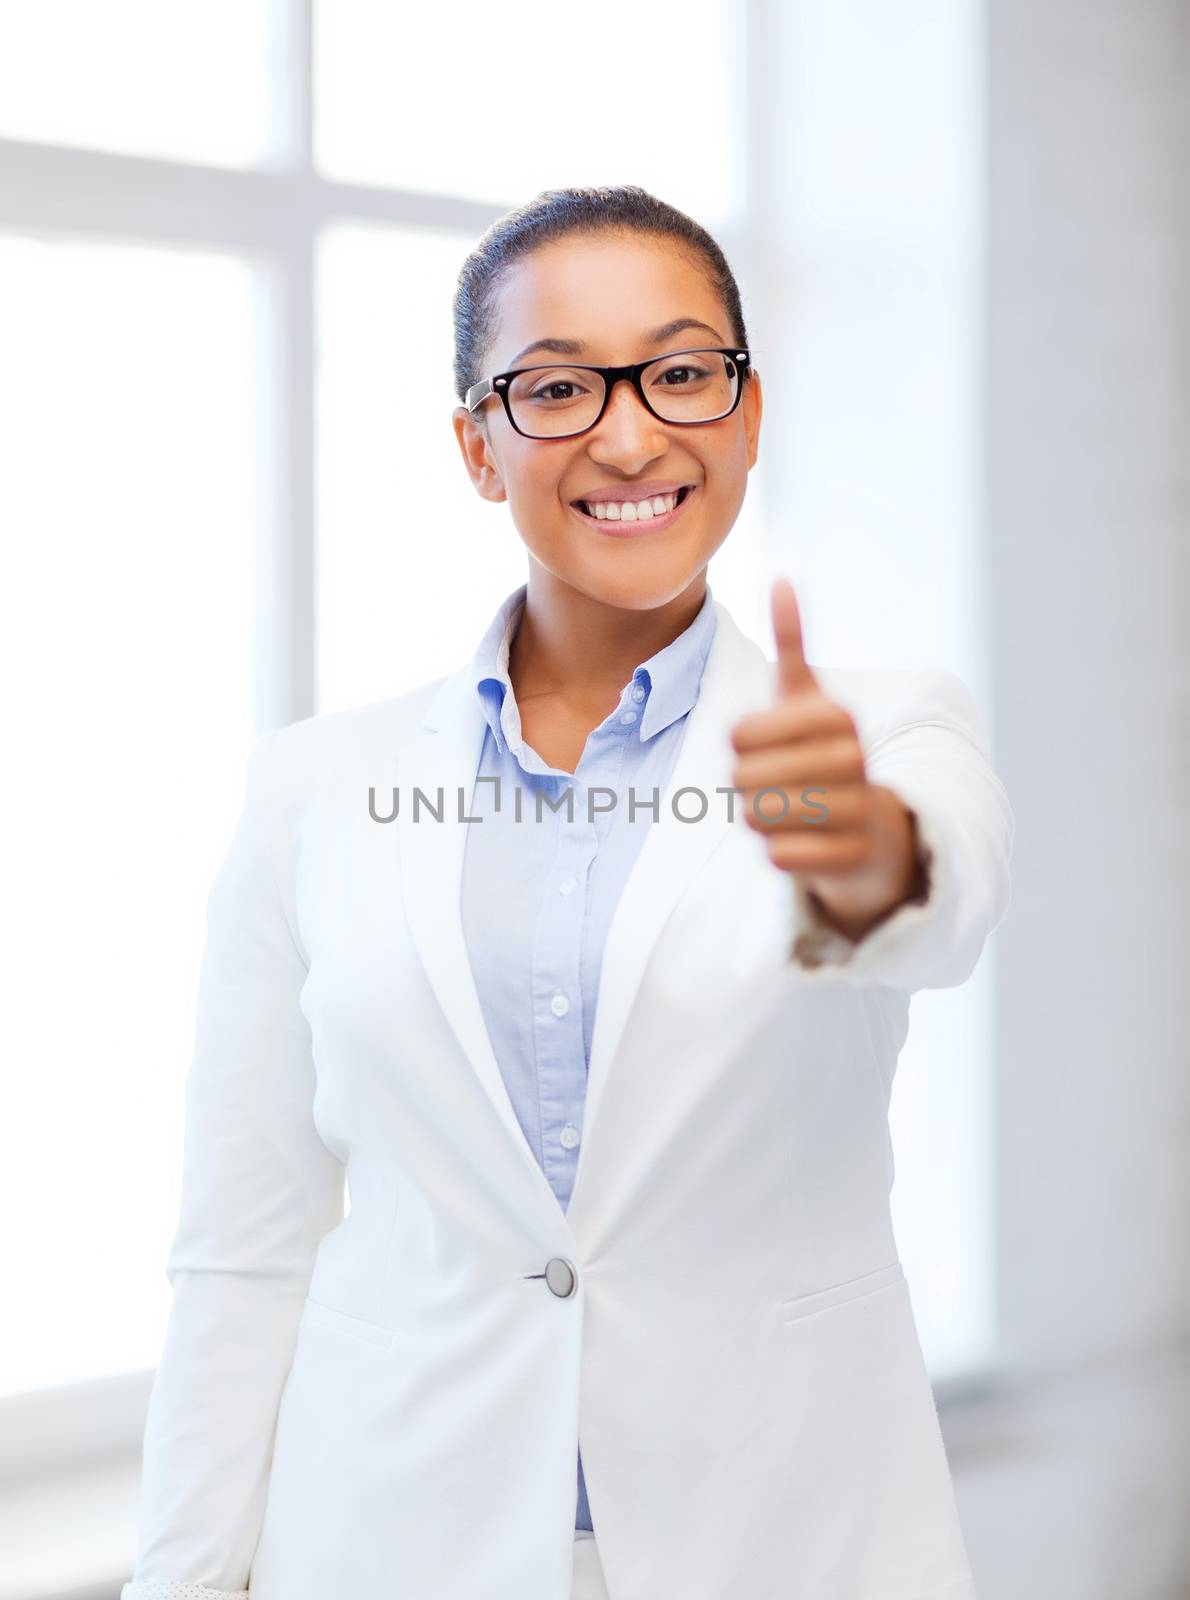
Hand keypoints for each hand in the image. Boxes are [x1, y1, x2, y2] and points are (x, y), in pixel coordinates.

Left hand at [729, 577, 927, 943]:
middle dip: (746, 787)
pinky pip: (779, 856)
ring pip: (757, 818)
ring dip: (760, 820)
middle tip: (775, 786)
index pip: (738, 734)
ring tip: (788, 813)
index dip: (739, 747)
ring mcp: (856, 809)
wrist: (875, 832)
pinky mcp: (852, 858)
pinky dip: (779, 853)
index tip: (766, 747)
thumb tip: (781, 578)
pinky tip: (804, 842)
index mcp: (835, 716)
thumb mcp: (808, 699)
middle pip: (743, 778)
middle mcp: (852, 760)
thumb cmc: (825, 757)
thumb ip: (793, 642)